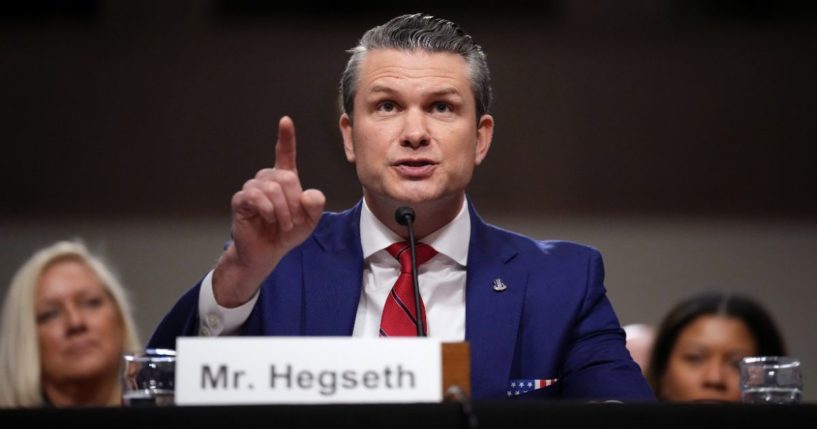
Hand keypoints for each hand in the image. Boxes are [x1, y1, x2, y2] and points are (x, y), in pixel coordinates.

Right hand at [213, 116, 325, 306]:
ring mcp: (252, 188)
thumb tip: (309, 194)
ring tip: (283, 224)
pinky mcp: (240, 200)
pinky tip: (269, 219)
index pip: (284, 154)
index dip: (285, 137)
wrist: (267, 252)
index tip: (285, 121)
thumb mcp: (310, 221)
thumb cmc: (286, 233)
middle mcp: (266, 179)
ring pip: (272, 188)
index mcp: (284, 180)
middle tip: (293, 221)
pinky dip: (268, 209)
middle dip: (294, 202)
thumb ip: (315, 206)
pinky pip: (255, 196)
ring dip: (283, 210)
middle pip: (286, 177)